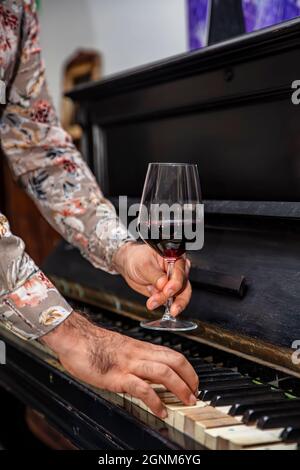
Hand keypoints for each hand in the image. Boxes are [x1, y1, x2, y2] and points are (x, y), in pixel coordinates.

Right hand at [41, 312, 198, 417]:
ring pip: (163, 372)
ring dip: (180, 388)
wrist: (73, 337)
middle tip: (196, 393)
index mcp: (140, 348)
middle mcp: (139, 354)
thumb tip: (145, 372)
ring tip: (188, 401)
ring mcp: (129, 364)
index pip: (172, 354)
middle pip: (174, 360)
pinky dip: (155, 401)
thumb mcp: (119, 349)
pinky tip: (161, 411)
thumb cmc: (91, 344)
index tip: (192, 382)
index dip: (187, 369)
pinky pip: (142, 388)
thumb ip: (134, 359)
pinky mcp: (117, 376)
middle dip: (190, 378)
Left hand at [113, 242, 191, 316]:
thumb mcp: (144, 264)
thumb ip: (155, 275)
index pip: (180, 271)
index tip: (168, 291)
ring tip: (152, 303)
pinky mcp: (169, 293)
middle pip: (184, 286)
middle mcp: (178, 270)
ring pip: (180, 296)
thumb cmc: (138, 258)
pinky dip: (165, 306)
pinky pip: (172, 302)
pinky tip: (155, 305)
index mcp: (175, 257)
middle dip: (178, 298)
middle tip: (170, 306)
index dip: (176, 282)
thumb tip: (163, 284)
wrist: (130, 265)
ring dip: (168, 303)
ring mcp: (174, 282)